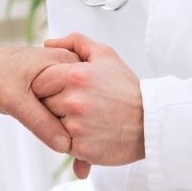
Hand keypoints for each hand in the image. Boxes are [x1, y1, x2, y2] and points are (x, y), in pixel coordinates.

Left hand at [0, 44, 80, 153]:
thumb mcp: (15, 101)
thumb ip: (40, 121)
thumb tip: (64, 145)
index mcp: (64, 62)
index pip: (88, 93)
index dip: (83, 118)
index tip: (77, 138)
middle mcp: (67, 67)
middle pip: (83, 102)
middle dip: (80, 126)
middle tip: (75, 151)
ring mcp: (60, 77)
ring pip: (74, 108)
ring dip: (71, 127)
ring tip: (70, 148)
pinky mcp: (52, 88)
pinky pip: (64, 109)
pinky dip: (62, 124)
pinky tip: (60, 142)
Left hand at [32, 33, 144, 178]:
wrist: (151, 122)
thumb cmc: (126, 87)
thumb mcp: (105, 55)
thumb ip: (75, 42)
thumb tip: (48, 43)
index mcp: (75, 76)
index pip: (39, 81)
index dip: (47, 85)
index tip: (59, 89)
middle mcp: (73, 101)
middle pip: (43, 103)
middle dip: (53, 103)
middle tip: (74, 104)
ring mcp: (77, 126)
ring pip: (49, 125)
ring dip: (60, 123)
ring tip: (82, 118)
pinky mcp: (82, 148)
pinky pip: (61, 144)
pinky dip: (70, 140)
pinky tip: (87, 132)